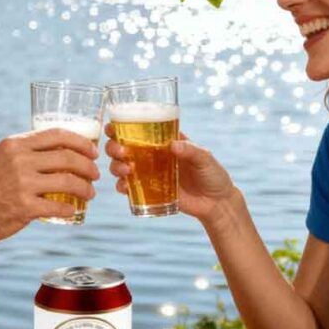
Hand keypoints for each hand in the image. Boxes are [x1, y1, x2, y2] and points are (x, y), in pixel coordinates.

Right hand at [0, 128, 99, 244]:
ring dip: (85, 188)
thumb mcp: (0, 159)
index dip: (81, 142)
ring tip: (90, 193)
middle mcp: (19, 160)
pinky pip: (58, 206)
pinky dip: (70, 208)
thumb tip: (57, 151)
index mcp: (15, 144)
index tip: (93, 151)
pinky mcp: (23, 207)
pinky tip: (73, 210)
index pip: (57, 134)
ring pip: (68, 181)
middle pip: (68, 157)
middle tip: (95, 174)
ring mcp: (22, 184)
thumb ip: (25, 153)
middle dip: (89, 166)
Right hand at [104, 125, 238, 221]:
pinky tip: (125, 187)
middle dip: (114, 147)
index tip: (113, 128)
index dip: (120, 126)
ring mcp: (148, 172)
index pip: (139, 128)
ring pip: (121, 165)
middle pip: (122, 145)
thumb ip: (191, 151)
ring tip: (125, 170)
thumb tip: (173, 145)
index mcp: (164, 140)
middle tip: (121, 152)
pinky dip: (122, 186)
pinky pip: (128, 187)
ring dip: (115, 166)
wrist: (216, 203)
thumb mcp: (205, 159)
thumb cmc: (213, 175)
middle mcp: (152, 154)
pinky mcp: (148, 190)